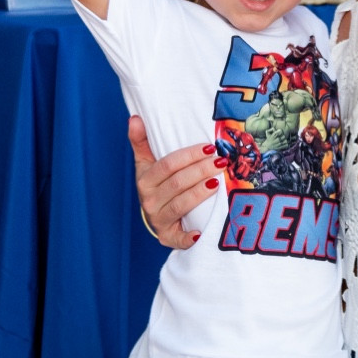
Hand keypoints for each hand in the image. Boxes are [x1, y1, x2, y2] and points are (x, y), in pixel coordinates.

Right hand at [130, 116, 222, 248]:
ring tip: (217, 183)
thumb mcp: (147, 164)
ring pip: (180, 205)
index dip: (189, 156)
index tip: (209, 147)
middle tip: (221, 162)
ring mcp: (159, 220)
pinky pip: (178, 239)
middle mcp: (149, 201)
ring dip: (200, 194)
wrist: (156, 216)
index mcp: (145, 181)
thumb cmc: (156, 186)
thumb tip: (135, 118)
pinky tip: (199, 232)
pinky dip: (187, 238)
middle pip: (178, 183)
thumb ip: (141, 142)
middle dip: (201, 171)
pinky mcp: (168, 238)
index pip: (168, 165)